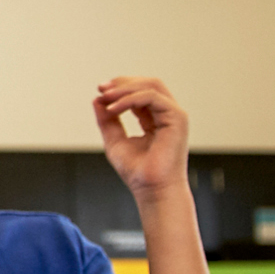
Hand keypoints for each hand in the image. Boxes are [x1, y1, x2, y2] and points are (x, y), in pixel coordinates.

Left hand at [95, 77, 188, 198]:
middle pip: (148, 83)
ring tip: (106, 98)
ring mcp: (174, 116)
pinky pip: (152, 97)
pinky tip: (114, 109)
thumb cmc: (137, 172)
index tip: (100, 91)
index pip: (139, 92)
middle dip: (122, 82)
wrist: (152, 190)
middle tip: (102, 89)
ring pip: (151, 86)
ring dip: (124, 88)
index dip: (119, 87)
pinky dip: (130, 99)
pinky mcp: (177, 118)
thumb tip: (97, 99)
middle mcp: (166, 115)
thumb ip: (107, 120)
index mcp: (154, 119)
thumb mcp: (114, 140)